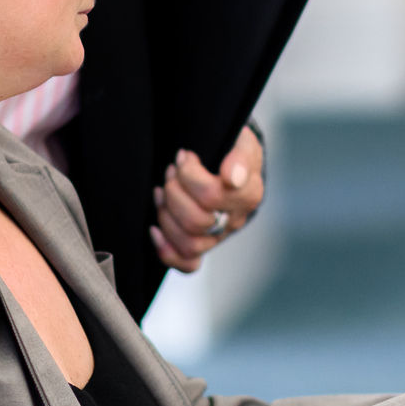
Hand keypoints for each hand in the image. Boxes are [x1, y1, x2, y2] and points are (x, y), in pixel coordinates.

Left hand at [150, 126, 264, 272]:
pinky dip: (167, 251)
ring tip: (162, 191)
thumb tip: (231, 177)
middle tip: (171, 171)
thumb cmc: (233, 149)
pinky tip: (155, 231)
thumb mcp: (242, 141)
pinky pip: (188, 263)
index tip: (184, 156)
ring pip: (189, 243)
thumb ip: (240, 157)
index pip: (211, 195)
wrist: (232, 160)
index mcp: (249, 195)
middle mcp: (235, 219)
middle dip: (174, 192)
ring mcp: (219, 235)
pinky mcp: (204, 245)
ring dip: (166, 215)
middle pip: (196, 221)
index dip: (189, 175)